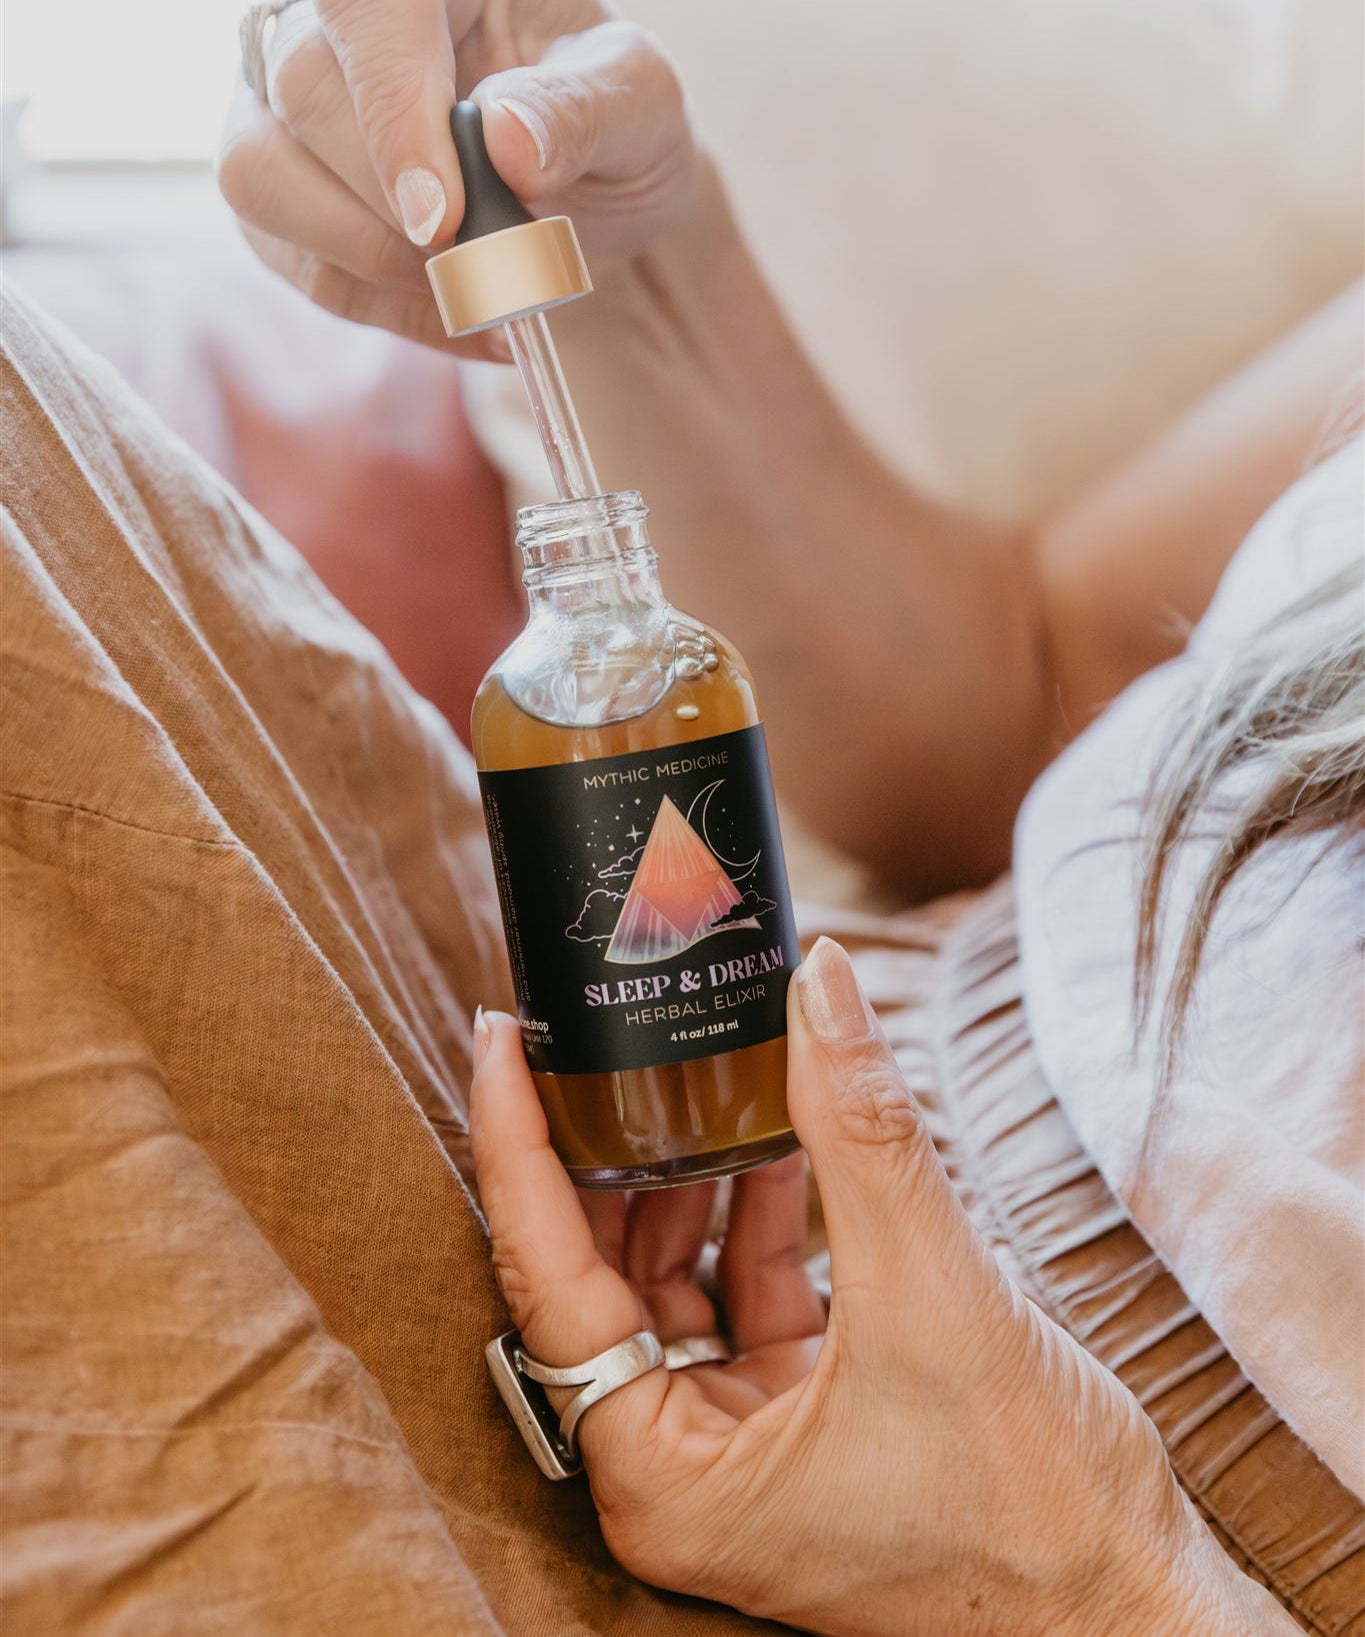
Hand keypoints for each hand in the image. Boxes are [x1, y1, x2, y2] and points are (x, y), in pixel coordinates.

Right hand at [218, 0, 694, 356]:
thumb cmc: (611, 128)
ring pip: (261, 175)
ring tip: (481, 286)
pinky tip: (468, 313)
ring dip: (377, 259)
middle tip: (498, 259)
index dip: (391, 113)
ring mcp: (282, 102)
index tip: (441, 218)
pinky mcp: (278, 194)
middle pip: (302, 94)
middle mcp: (331, 22)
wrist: (596, 199)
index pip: (365, 10)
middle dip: (398, 207)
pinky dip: (389, 309)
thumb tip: (505, 137)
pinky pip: (296, 263)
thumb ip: (583, 111)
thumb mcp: (640, 108)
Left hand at [470, 937, 1292, 1636]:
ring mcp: (737, 1445)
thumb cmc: (1028, 1504)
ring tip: (693, 1072)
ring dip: (689, 1177)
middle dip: (602, 1153)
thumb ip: (863, 1133)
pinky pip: (745, 1298)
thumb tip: (817, 982)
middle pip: (596, 1276)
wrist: (1132, 1606)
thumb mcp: (932, 1294)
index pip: (545, 1278)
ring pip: (672, 1282)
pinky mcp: (797, 1422)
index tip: (503, 1043)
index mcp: (661, 1477)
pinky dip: (756, 1219)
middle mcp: (678, 1468)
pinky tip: (778, 1141)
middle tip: (591, 1041)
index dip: (517, 1147)